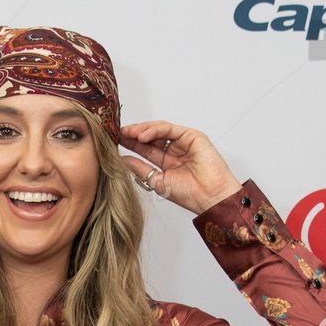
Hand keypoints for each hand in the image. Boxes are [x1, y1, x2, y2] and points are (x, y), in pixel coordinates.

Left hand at [118, 121, 241, 214]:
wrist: (210, 197)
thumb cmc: (190, 194)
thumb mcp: (157, 181)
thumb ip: (141, 169)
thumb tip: (123, 160)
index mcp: (168, 163)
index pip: (147, 150)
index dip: (132, 145)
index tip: (115, 143)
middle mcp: (175, 151)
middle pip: (151, 138)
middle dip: (134, 135)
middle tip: (117, 133)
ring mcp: (183, 142)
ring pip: (159, 130)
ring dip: (142, 130)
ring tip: (127, 134)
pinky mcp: (192, 136)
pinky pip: (169, 129)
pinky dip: (154, 130)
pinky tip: (142, 136)